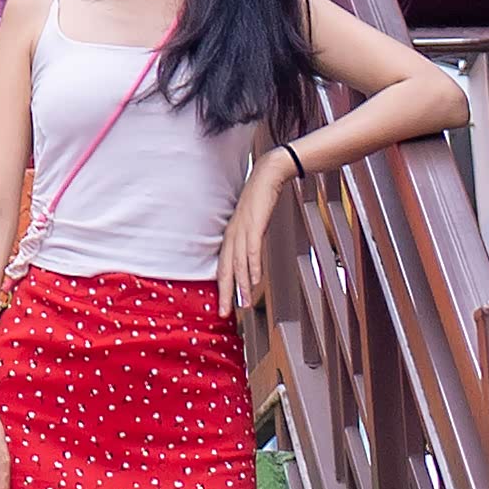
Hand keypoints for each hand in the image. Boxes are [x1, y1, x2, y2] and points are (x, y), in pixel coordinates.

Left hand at [218, 147, 301, 314]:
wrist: (267, 175)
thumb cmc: (259, 200)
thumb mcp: (251, 225)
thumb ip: (248, 243)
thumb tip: (249, 264)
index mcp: (230, 237)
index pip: (222, 268)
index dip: (221, 289)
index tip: (222, 307)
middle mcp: (232, 235)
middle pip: (225, 269)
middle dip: (224, 293)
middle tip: (224, 313)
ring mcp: (242, 229)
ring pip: (238, 263)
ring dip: (240, 285)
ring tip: (243, 303)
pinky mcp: (253, 223)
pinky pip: (252, 249)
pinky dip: (252, 266)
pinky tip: (254, 280)